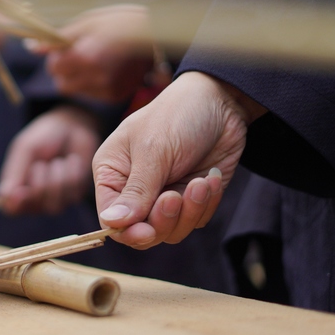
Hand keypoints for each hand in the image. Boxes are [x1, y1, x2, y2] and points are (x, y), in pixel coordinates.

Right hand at [0, 105, 100, 214]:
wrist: (72, 127)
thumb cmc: (43, 137)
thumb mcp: (26, 148)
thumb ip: (14, 172)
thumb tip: (2, 196)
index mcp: (16, 187)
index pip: (11, 209)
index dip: (15, 205)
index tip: (20, 190)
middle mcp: (34, 199)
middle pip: (34, 208)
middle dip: (39, 185)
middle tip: (41, 164)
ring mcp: (55, 199)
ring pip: (54, 206)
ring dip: (56, 180)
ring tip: (57, 161)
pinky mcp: (74, 195)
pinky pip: (72, 195)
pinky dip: (71, 175)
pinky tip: (71, 161)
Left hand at [33, 5, 155, 102]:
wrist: (156, 33)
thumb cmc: (118, 21)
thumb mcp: (87, 23)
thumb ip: (58, 37)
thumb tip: (31, 47)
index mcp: (85, 56)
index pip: (53, 67)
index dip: (56, 56)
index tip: (65, 47)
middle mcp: (96, 76)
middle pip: (62, 84)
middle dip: (64, 71)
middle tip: (77, 55)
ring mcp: (107, 88)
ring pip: (76, 90)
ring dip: (78, 78)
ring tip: (94, 60)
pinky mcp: (116, 95)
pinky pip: (92, 94)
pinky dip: (93, 83)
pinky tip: (106, 69)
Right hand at [93, 72, 263, 248]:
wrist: (223, 102)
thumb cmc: (178, 115)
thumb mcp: (154, 151)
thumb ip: (136, 191)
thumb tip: (111, 223)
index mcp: (112, 173)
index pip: (111, 217)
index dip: (127, 231)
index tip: (148, 232)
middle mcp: (135, 189)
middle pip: (141, 231)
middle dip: (163, 220)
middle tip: (176, 197)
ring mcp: (164, 195)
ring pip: (171, 231)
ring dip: (190, 211)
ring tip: (201, 183)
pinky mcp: (191, 199)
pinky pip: (196, 220)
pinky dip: (207, 204)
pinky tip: (212, 178)